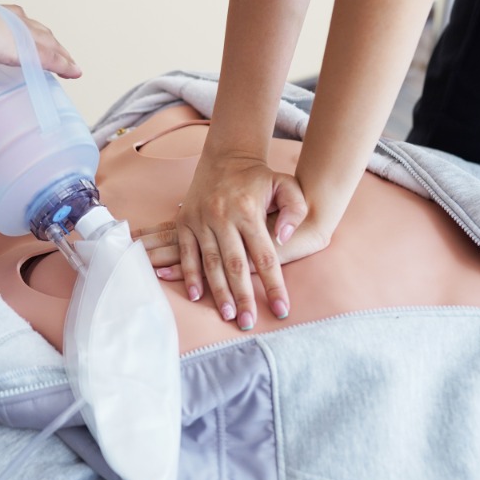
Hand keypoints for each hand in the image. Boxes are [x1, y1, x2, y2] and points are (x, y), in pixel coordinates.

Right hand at [161, 154, 325, 328]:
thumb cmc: (260, 178)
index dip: (274, 286)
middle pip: (236, 265)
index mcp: (249, 211)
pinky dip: (190, 275)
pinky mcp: (185, 221)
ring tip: (228, 314)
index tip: (282, 310)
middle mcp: (223, 217)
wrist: (226, 156)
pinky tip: (197, 296)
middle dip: (243, 297)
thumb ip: (294, 210)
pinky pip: (187, 253)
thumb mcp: (287, 185)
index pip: (265, 257)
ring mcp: (201, 220)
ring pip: (211, 263)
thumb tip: (283, 239)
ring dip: (218, 291)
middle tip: (249, 322)